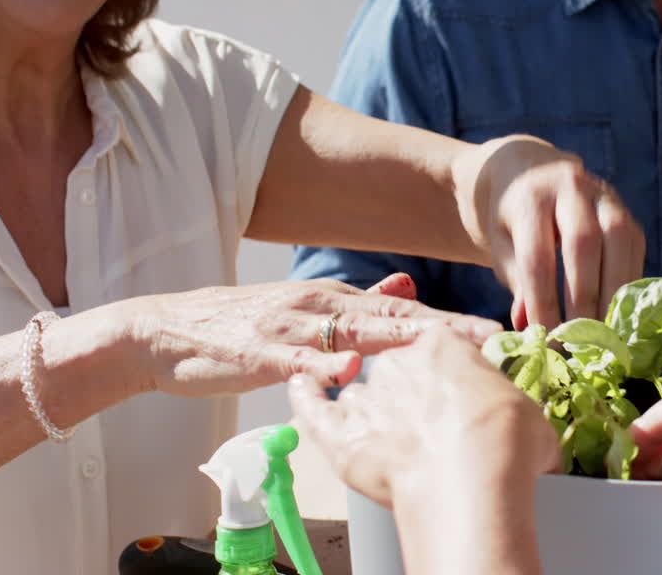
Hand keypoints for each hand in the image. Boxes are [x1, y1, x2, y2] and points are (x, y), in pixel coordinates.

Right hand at [129, 278, 500, 396]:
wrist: (165, 330)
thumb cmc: (241, 325)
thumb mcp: (308, 309)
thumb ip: (360, 302)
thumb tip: (410, 288)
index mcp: (335, 301)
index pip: (404, 313)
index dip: (451, 323)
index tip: (496, 332)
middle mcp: (318, 306)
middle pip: (391, 319)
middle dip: (443, 329)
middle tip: (490, 338)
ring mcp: (287, 327)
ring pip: (350, 332)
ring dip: (397, 341)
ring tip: (440, 349)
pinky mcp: (255, 351)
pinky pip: (292, 360)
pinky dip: (319, 366)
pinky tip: (345, 372)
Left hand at [287, 331, 558, 507]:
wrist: (471, 485)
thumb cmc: (507, 445)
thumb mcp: (527, 412)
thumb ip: (508, 404)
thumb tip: (522, 422)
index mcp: (443, 344)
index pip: (441, 345)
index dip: (452, 373)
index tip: (462, 393)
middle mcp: (397, 362)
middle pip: (398, 370)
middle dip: (413, 396)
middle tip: (437, 429)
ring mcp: (364, 397)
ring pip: (360, 395)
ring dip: (372, 412)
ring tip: (393, 440)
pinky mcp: (338, 436)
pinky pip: (311, 409)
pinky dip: (304, 396)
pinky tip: (300, 386)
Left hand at [452, 136, 644, 328]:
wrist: (529, 173)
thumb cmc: (511, 219)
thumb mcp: (502, 246)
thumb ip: (517, 282)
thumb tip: (528, 327)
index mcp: (530, 197)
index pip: (538, 254)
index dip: (544, 299)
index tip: (547, 336)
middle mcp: (570, 187)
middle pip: (584, 241)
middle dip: (585, 295)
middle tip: (582, 339)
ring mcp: (603, 194)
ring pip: (619, 238)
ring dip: (616, 290)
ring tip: (607, 331)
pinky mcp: (625, 209)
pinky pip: (634, 244)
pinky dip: (629, 281)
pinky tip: (621, 311)